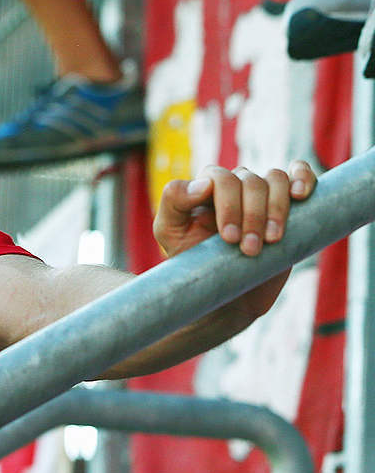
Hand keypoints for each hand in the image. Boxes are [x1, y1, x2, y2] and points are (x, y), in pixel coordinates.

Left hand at [153, 161, 315, 258]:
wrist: (228, 298)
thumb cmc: (195, 263)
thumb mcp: (169, 232)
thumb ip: (174, 201)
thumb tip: (203, 183)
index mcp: (205, 188)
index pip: (219, 178)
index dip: (228, 204)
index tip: (229, 238)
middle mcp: (235, 187)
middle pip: (249, 180)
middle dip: (252, 215)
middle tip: (249, 249)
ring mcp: (263, 194)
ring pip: (275, 178)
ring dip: (276, 209)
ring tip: (271, 240)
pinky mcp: (290, 205)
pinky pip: (298, 174)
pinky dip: (302, 178)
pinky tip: (299, 195)